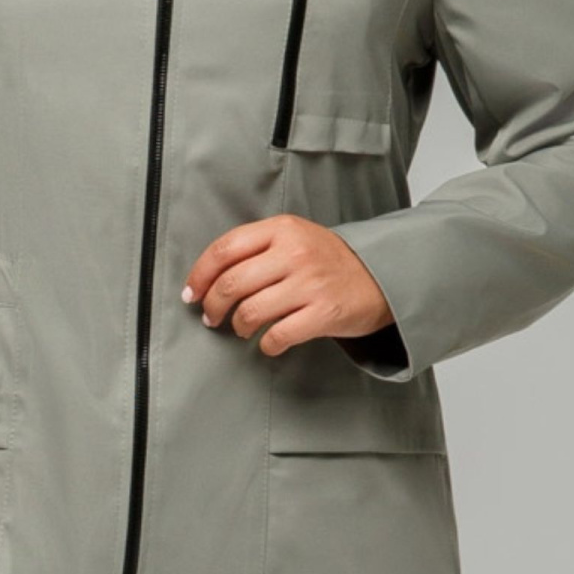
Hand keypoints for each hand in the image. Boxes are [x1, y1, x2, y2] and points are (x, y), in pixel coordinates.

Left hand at [179, 215, 393, 354]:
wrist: (381, 276)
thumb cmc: (328, 261)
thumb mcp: (294, 237)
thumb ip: (256, 248)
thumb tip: (208, 278)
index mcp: (282, 229)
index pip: (224, 249)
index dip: (200, 275)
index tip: (192, 293)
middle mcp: (295, 253)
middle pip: (232, 283)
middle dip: (213, 305)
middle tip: (211, 316)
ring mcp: (310, 283)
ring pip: (250, 311)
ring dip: (237, 325)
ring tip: (241, 328)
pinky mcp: (323, 313)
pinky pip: (277, 335)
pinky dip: (266, 344)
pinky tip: (268, 342)